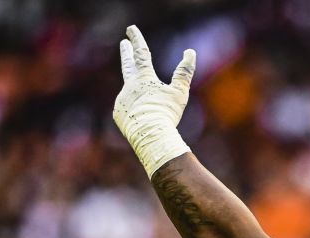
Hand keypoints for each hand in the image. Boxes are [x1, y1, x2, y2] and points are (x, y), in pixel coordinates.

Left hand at [113, 25, 195, 177]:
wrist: (150, 135)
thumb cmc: (166, 113)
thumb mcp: (179, 93)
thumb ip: (184, 72)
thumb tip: (190, 52)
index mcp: (144, 78)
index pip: (141, 54)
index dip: (137, 39)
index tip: (131, 29)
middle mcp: (129, 86)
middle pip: (128, 65)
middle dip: (127, 53)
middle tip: (124, 43)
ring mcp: (122, 100)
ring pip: (130, 92)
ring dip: (137, 93)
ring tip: (148, 103)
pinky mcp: (119, 114)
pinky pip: (127, 109)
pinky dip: (135, 110)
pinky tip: (142, 120)